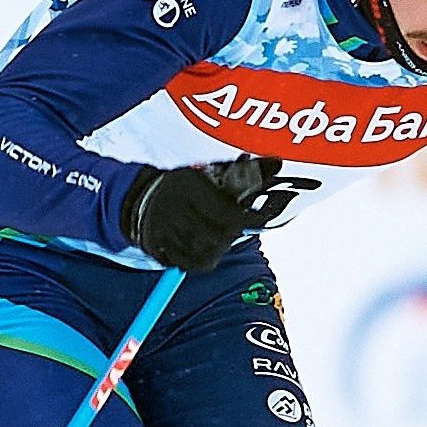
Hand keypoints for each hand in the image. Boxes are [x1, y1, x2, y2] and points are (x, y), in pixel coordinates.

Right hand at [121, 157, 282, 271]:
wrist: (147, 197)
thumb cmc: (189, 185)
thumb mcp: (213, 170)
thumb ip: (245, 171)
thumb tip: (278, 162)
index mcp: (190, 186)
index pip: (229, 214)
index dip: (250, 220)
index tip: (259, 218)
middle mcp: (175, 208)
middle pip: (220, 236)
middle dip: (232, 232)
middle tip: (234, 224)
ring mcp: (165, 230)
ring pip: (208, 253)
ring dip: (219, 247)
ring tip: (216, 232)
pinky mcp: (159, 247)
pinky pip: (191, 264)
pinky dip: (202, 259)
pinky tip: (202, 244)